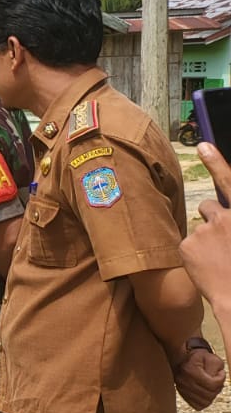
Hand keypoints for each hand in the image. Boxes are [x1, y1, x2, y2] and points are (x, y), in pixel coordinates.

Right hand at [172, 346, 225, 410]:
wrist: (183, 360)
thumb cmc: (199, 358)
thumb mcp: (210, 357)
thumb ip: (215, 368)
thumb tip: (214, 379)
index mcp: (189, 370)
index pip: (212, 384)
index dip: (221, 379)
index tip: (221, 373)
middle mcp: (182, 381)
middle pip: (209, 394)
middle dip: (218, 387)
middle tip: (217, 379)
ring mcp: (181, 390)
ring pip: (206, 402)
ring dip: (213, 395)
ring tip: (211, 385)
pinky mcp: (183, 396)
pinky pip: (199, 406)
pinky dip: (206, 401)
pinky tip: (206, 392)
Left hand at [184, 143, 230, 332]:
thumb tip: (224, 213)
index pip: (230, 182)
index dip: (216, 162)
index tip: (203, 145)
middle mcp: (226, 216)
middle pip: (209, 205)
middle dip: (214, 218)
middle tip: (223, 241)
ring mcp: (205, 230)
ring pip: (199, 226)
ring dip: (205, 237)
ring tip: (219, 259)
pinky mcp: (187, 246)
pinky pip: (188, 244)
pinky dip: (195, 254)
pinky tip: (208, 267)